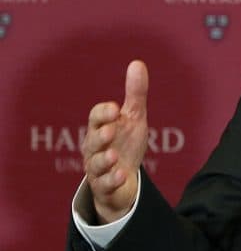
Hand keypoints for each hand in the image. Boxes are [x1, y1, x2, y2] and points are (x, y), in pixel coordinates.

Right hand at [81, 60, 149, 223]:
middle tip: (110, 131)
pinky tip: (122, 175)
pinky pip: (105, 185)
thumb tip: (137, 62)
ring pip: (95, 164)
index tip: (114, 108)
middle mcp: (95, 149)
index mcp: (101, 128)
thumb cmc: (126, 144)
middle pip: (93, 141)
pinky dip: (112, 180)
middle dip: (100, 136)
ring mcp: (99, 169)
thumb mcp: (134, 118)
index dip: (103, 113)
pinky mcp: (105, 187)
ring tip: (113, 155)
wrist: (124, 179)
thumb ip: (135, 93)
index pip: (96, 118)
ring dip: (103, 160)